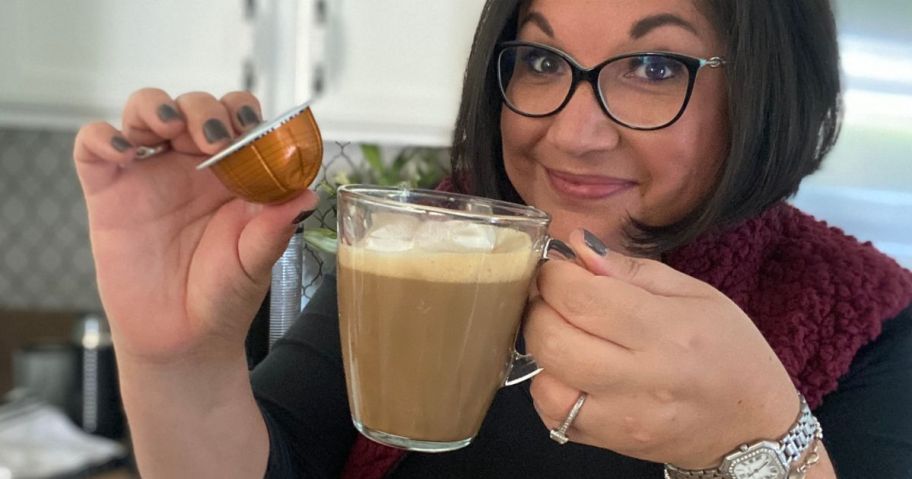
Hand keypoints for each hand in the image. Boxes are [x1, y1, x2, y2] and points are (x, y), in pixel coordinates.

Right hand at [74, 88, 317, 363]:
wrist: (182, 340)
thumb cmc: (224, 297)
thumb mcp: (254, 264)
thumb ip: (274, 229)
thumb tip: (306, 195)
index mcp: (233, 174)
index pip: (238, 120)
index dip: (243, 113)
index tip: (251, 129)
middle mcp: (191, 166)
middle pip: (193, 107)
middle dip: (204, 109)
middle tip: (215, 137)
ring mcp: (149, 175)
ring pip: (145, 112)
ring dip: (156, 106)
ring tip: (168, 126)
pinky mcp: (109, 192)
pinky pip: (93, 147)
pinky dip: (103, 135)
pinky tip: (124, 150)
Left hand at [525, 229, 798, 467]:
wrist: (751, 426)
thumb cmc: (728, 350)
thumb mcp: (694, 293)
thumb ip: (629, 269)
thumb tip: (576, 246)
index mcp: (668, 331)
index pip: (582, 299)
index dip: (554, 276)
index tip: (558, 269)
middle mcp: (643, 379)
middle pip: (552, 340)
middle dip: (539, 309)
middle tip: (554, 299)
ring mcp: (622, 419)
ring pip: (545, 382)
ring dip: (541, 351)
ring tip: (564, 335)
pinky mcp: (608, 444)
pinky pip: (552, 415)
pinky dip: (549, 386)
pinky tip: (570, 371)